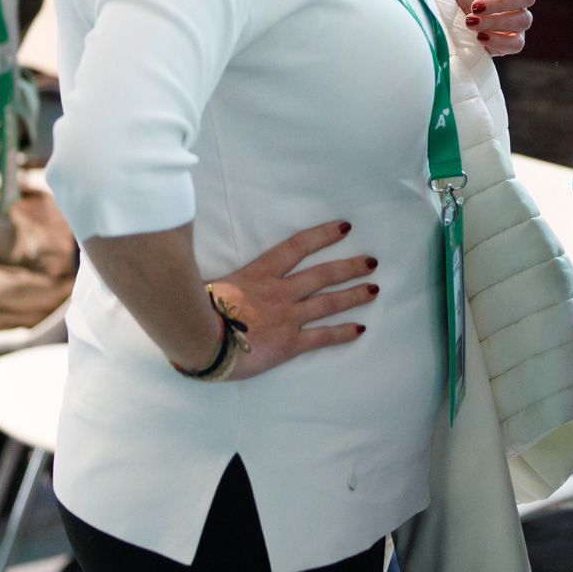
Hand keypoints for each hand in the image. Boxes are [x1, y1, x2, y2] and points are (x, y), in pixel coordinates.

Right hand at [200, 220, 377, 380]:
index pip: (297, 247)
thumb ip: (226, 280)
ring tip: (374, 289)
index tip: (344, 228)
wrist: (200, 338)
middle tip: (372, 262)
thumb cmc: (198, 310)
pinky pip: (322, 337)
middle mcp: (281, 292)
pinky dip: (343, 333)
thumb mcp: (213, 283)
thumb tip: (219, 278)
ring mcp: (288, 317)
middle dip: (349, 267)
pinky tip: (360, 328)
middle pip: (323, 274)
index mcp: (261, 273)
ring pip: (328, 303)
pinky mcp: (290, 343)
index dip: (323, 235)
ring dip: (354, 295)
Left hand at [431, 0, 542, 56]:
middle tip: (473, 6)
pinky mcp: (505, 39)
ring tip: (470, 22)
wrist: (433, 9)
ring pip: (523, 21)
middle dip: (502, 3)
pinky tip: (480, 37)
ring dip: (498, 22)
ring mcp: (511, 18)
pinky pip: (517, 44)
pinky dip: (502, 42)